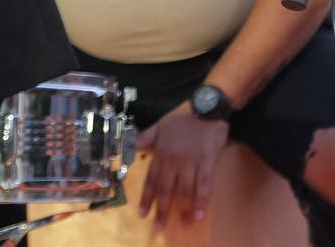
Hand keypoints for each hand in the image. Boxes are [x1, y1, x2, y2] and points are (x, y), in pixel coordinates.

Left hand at [133, 104, 228, 227]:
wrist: (206, 107)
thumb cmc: (183, 117)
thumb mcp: (160, 126)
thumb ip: (144, 139)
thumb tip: (127, 149)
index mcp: (161, 153)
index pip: (151, 180)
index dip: (147, 198)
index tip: (142, 214)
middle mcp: (174, 161)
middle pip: (166, 189)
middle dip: (162, 210)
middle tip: (159, 227)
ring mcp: (191, 162)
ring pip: (185, 190)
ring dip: (184, 209)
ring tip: (183, 224)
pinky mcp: (207, 162)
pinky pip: (205, 185)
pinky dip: (202, 201)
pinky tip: (200, 214)